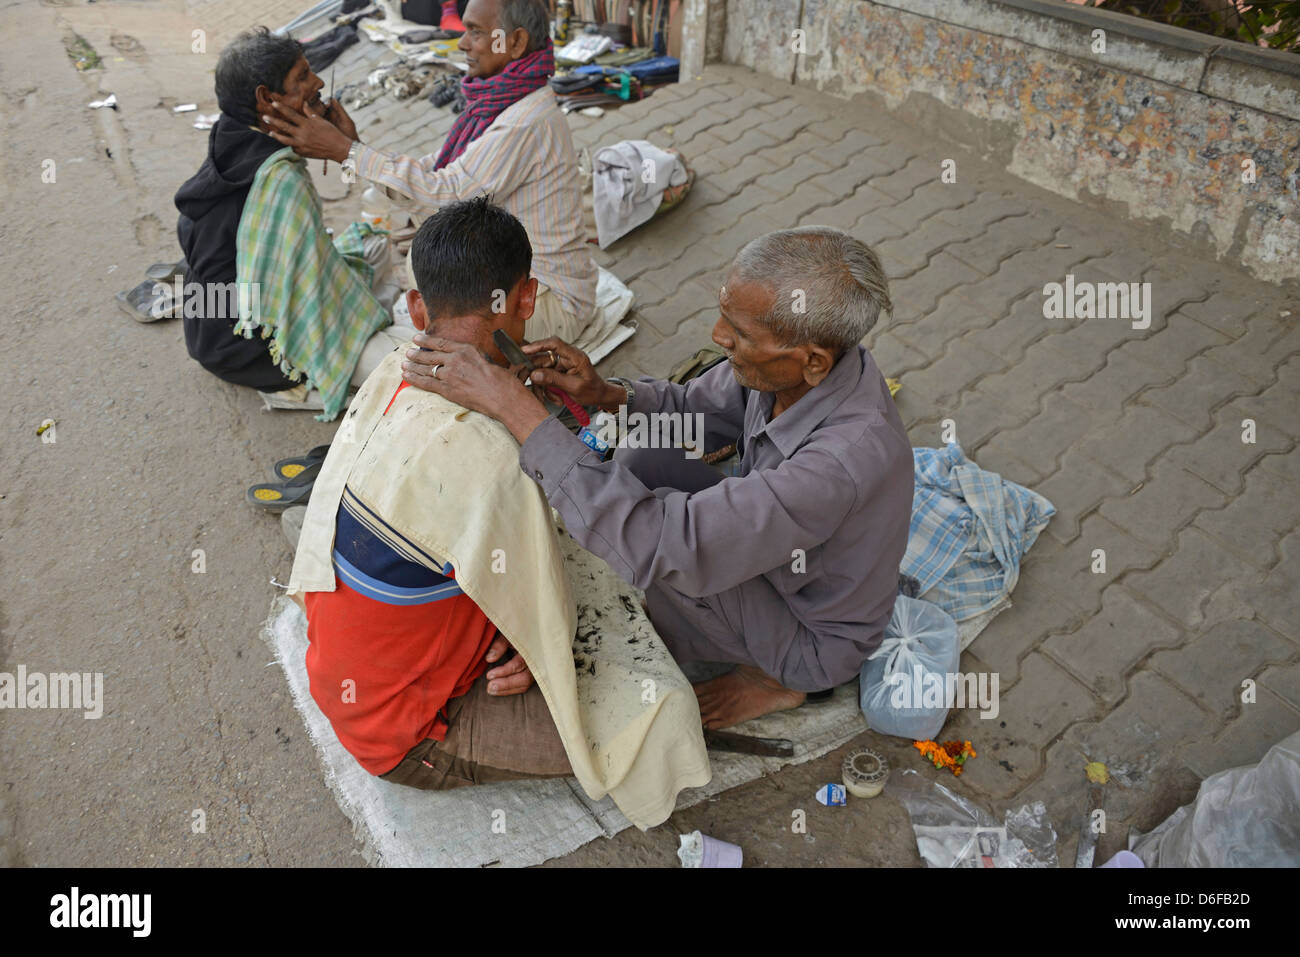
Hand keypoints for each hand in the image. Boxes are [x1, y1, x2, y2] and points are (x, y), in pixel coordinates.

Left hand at [263, 97, 353, 162]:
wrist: (339, 149)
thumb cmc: (332, 133)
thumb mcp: (322, 121)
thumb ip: (310, 113)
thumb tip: (304, 103)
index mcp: (307, 124)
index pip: (291, 114)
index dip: (281, 108)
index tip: (273, 104)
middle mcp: (302, 134)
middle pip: (284, 126)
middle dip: (273, 121)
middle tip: (265, 117)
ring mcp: (302, 144)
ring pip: (284, 140)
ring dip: (276, 136)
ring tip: (270, 133)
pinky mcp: (303, 152)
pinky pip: (293, 148)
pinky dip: (291, 145)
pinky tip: (288, 143)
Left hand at [401, 335, 549, 443]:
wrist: (504, 398)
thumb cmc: (503, 382)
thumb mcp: (490, 361)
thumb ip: (476, 358)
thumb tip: (471, 360)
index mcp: (467, 350)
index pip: (441, 343)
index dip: (427, 340)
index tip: (417, 338)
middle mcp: (456, 360)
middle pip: (431, 355)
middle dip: (417, 353)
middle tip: (408, 352)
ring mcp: (450, 375)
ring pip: (426, 368)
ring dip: (413, 365)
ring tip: (404, 363)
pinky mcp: (448, 390)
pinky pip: (426, 383)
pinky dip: (414, 379)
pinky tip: (406, 376)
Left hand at [484, 632, 533, 695]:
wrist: (528, 633)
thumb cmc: (516, 632)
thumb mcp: (508, 635)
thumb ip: (500, 645)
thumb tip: (489, 659)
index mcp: (530, 649)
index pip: (518, 665)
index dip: (503, 671)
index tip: (489, 675)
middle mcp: (535, 661)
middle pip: (524, 678)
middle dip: (506, 685)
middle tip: (489, 687)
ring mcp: (535, 669)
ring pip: (525, 684)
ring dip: (507, 690)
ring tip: (491, 690)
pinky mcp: (532, 674)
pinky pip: (524, 685)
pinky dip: (512, 689)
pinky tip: (500, 690)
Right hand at [523, 337, 626, 410]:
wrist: (599, 397)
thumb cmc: (593, 390)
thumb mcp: (574, 387)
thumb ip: (554, 379)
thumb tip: (535, 374)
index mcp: (575, 356)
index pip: (554, 344)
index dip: (538, 345)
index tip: (524, 350)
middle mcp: (567, 358)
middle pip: (543, 360)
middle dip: (539, 376)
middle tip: (535, 385)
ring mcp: (562, 365)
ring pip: (543, 372)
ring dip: (545, 387)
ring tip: (554, 398)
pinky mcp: (558, 373)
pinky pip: (546, 379)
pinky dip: (548, 390)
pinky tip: (556, 398)